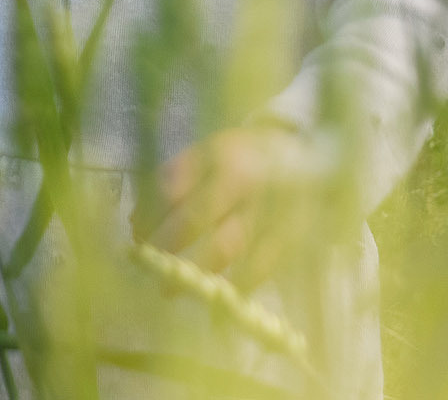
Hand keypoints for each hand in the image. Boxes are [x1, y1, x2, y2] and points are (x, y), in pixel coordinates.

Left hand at [139, 123, 314, 280]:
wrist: (312, 152)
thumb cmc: (246, 157)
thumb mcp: (210, 152)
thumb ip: (173, 180)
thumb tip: (136, 223)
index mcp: (220, 153)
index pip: (171, 188)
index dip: (149, 216)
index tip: (136, 236)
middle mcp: (244, 177)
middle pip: (195, 218)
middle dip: (165, 247)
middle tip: (148, 267)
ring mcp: (268, 206)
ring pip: (225, 246)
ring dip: (193, 271)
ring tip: (169, 289)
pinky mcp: (291, 232)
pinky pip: (260, 266)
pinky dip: (235, 285)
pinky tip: (215, 295)